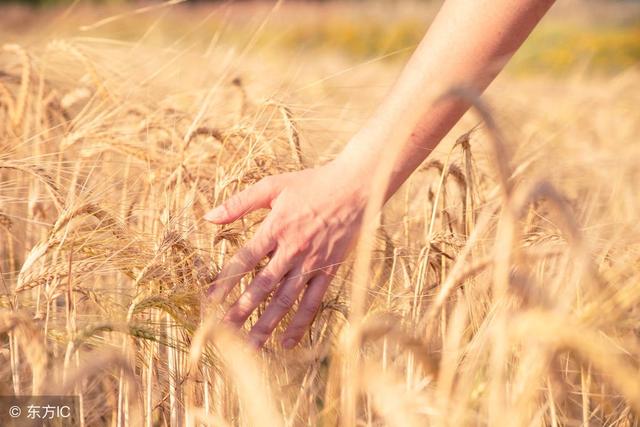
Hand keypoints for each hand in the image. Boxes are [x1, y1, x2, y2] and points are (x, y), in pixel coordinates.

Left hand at [204, 157, 367, 348]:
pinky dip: (300, 323)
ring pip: (285, 300)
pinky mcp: (329, 270)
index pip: (244, 260)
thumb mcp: (273, 186)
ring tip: (250, 346)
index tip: (209, 300)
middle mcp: (292, 250)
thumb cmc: (312, 184)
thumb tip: (208, 216)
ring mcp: (312, 263)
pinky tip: (287, 342)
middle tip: (223, 332)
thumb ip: (240, 202)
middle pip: (262, 286)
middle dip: (241, 311)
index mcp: (275, 228)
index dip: (225, 281)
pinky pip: (313, 302)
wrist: (355, 188)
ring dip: (266, 323)